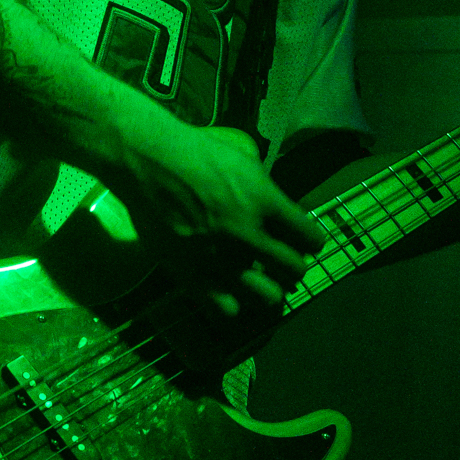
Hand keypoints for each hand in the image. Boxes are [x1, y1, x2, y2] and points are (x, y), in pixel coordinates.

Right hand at [112, 117, 324, 321]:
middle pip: (294, 269)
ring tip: (263, 284)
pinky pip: (226, 307)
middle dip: (295, 268)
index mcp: (264, 201)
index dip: (312, 242)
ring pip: (267, 296)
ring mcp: (219, 256)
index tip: (306, 244)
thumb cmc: (196, 152)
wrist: (148, 161)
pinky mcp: (191, 272)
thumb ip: (266, 191)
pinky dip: (234, 303)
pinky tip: (229, 291)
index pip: (310, 238)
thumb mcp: (244, 161)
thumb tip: (281, 212)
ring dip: (271, 290)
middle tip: (286, 264)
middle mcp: (247, 233)